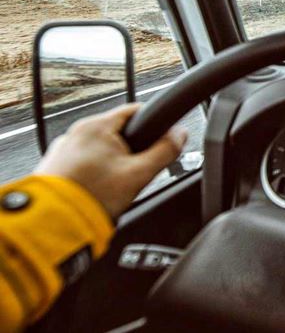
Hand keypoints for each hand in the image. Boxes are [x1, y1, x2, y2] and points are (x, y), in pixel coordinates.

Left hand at [35, 104, 186, 218]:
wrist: (53, 224)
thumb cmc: (91, 197)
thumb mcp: (139, 174)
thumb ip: (165, 151)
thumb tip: (180, 135)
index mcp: (97, 126)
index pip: (136, 111)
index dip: (155, 124)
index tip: (162, 140)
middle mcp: (76, 132)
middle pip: (118, 133)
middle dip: (132, 150)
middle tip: (136, 172)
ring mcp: (62, 149)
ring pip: (100, 149)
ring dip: (112, 163)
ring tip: (113, 186)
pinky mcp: (54, 166)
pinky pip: (83, 162)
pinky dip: (93, 173)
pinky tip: (97, 190)